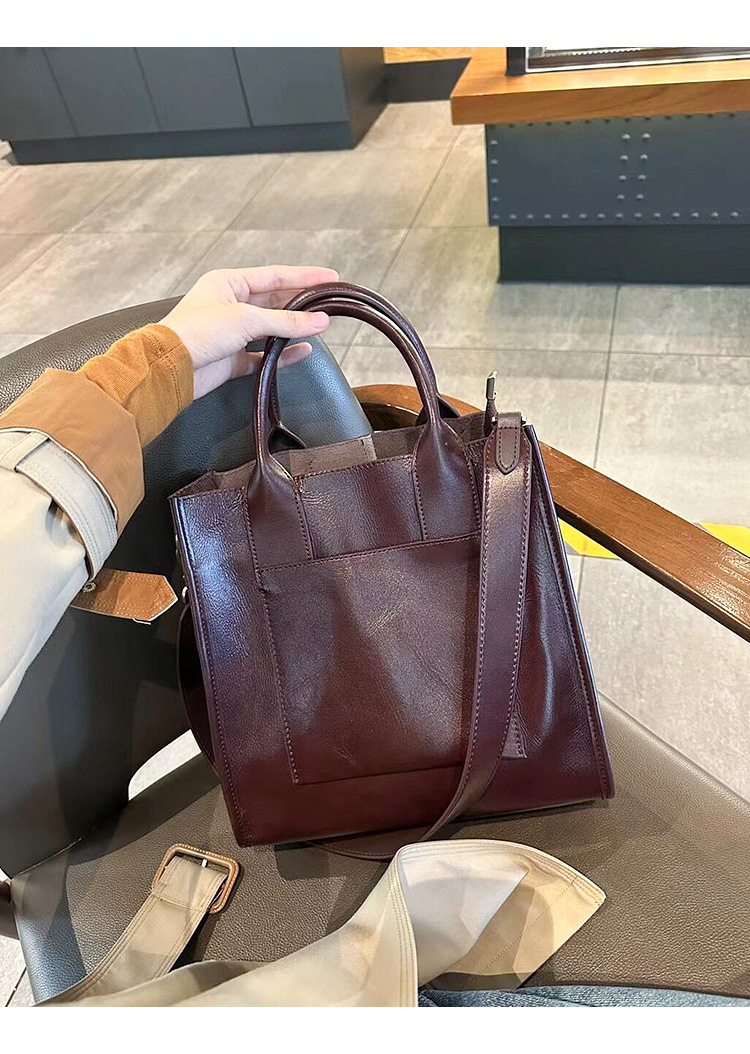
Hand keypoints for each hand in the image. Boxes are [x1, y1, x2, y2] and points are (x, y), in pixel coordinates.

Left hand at [161, 265, 337, 398]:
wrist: (170, 368)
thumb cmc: (197, 332)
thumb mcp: (247, 319)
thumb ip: (287, 321)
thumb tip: (320, 321)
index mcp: (228, 283)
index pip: (275, 276)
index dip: (305, 276)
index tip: (331, 278)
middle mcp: (230, 304)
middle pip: (275, 300)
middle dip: (302, 303)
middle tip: (330, 304)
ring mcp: (232, 333)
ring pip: (271, 328)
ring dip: (294, 329)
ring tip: (320, 327)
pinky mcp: (233, 359)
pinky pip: (265, 355)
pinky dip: (283, 354)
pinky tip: (303, 352)